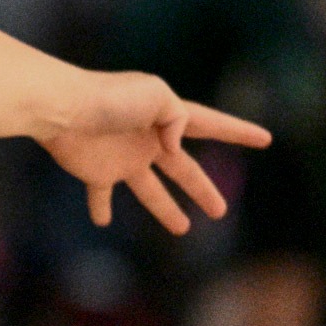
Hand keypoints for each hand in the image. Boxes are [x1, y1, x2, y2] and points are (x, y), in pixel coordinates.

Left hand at [36, 71, 270, 234]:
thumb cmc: (108, 98)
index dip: (237, 132)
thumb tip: (173, 148)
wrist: (61, 110)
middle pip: (183, 169)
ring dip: (166, 210)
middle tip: (220, 210)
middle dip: (202, 189)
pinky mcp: (97, 172)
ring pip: (150, 190)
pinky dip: (101, 207)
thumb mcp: (157, 95)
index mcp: (166, 116)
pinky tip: (102, 220)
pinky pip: (101, 195)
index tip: (264, 139)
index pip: (210, 124)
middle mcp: (147, 140)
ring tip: (183, 230)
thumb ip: (177, 119)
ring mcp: (123, 158)